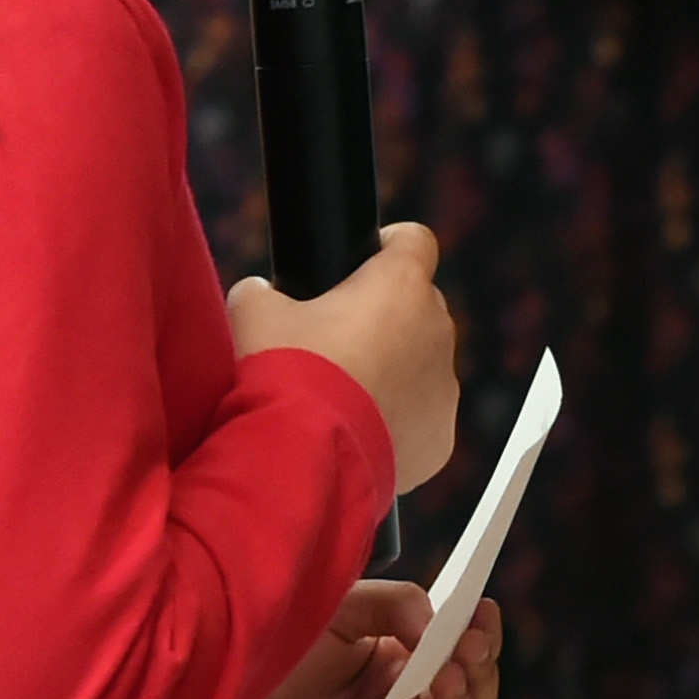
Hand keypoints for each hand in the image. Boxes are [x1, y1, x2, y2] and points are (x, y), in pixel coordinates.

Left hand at [223, 584, 501, 698]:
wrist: (209, 693)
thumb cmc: (269, 646)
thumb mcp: (341, 607)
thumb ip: (396, 605)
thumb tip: (440, 625)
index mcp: (399, 662)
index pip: (459, 654)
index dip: (480, 635)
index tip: (484, 610)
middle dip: (479, 669)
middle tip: (468, 645)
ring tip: (445, 678)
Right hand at [229, 223, 459, 489]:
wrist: (304, 458)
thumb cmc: (285, 376)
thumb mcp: (254, 313)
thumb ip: (263, 291)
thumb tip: (260, 294)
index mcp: (401, 284)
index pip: (415, 240)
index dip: (389, 247)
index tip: (366, 262)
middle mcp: (435, 328)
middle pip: (417, 306)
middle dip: (385, 318)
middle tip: (337, 342)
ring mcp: (444, 386)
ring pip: (422, 365)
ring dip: (393, 372)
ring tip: (344, 396)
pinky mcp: (441, 437)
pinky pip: (422, 418)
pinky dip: (397, 423)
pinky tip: (356, 434)